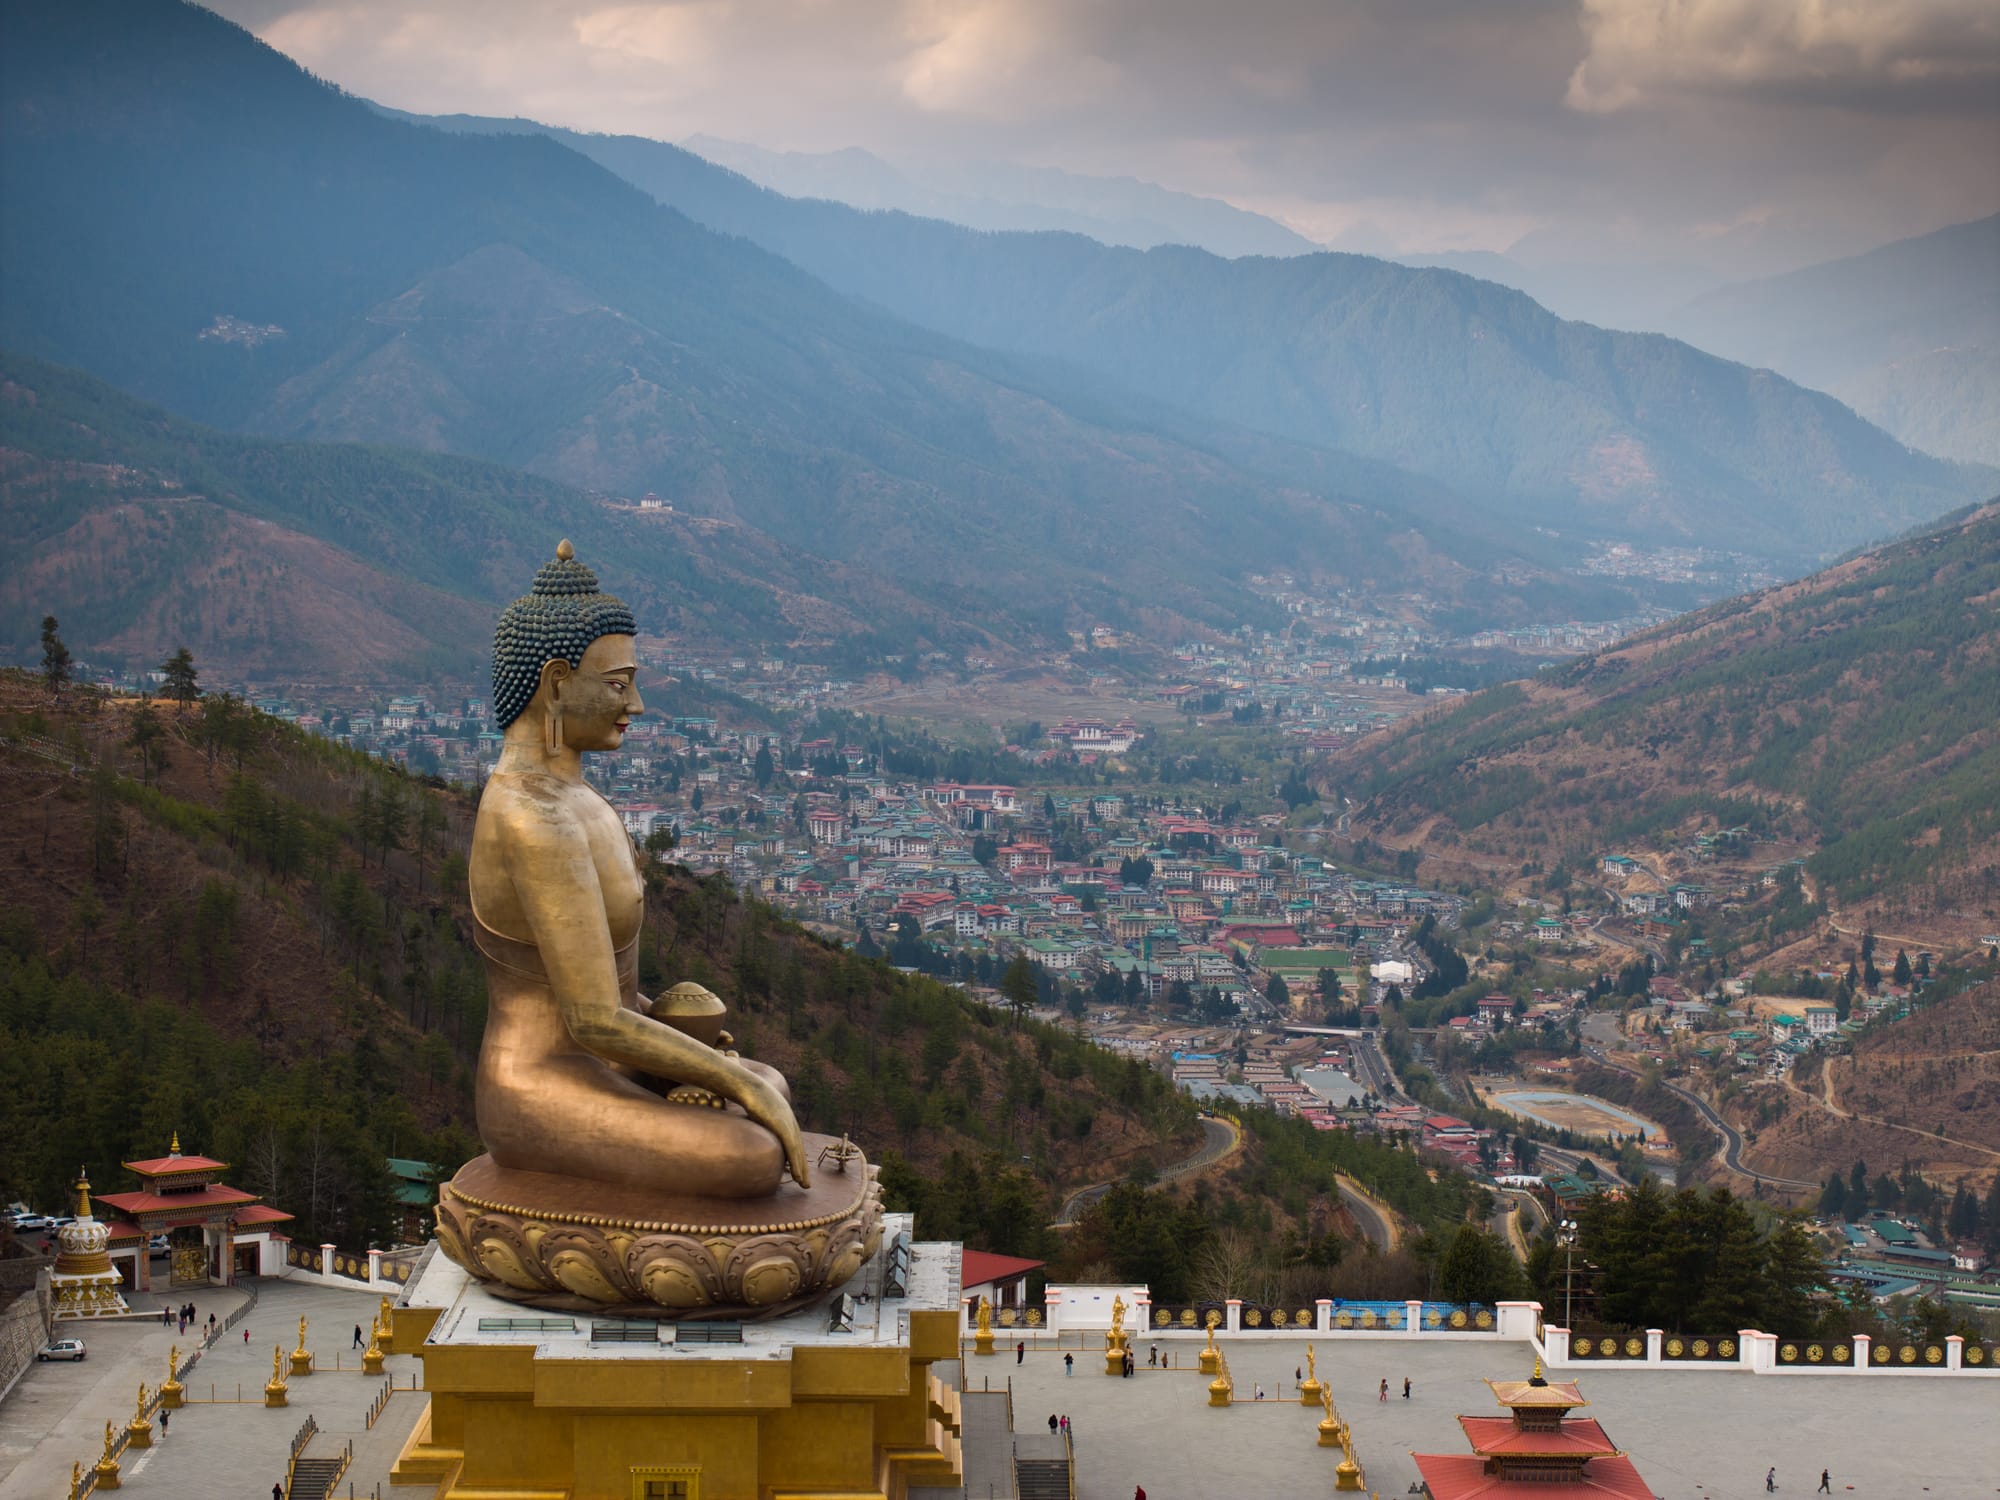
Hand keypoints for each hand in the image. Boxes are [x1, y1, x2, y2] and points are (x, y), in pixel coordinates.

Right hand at [731, 1065, 811, 1187]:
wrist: (749, 1085)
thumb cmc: (749, 1097)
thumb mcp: (757, 1112)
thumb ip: (760, 1123)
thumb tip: (753, 1134)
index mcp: (785, 1119)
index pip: (794, 1142)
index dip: (797, 1158)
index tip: (798, 1172)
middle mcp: (790, 1122)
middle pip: (799, 1149)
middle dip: (803, 1167)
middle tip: (805, 1183)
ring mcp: (788, 1124)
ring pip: (798, 1152)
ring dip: (802, 1169)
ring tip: (804, 1184)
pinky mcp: (782, 1126)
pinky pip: (792, 1148)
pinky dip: (796, 1163)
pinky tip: (799, 1175)